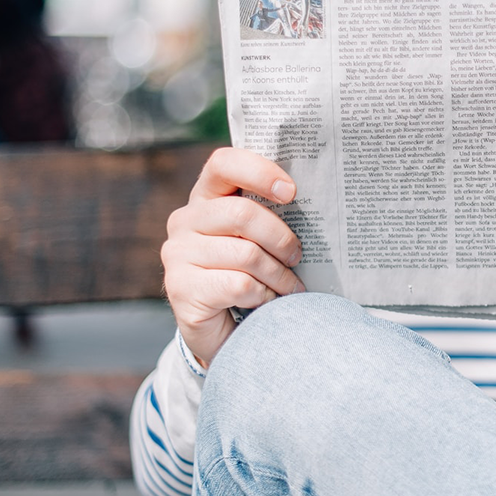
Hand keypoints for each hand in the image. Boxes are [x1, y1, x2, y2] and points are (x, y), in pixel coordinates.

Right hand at [161, 147, 306, 366]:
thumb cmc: (250, 276)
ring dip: (279, 275)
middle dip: (281, 238)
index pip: (224, 163)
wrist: (224, 333)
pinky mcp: (180, 288)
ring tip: (289, 288)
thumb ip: (271, 216)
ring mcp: (177, 254)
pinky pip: (239, 284)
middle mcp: (185, 220)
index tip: (292, 193)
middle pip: (242, 213)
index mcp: (206, 198)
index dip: (259, 172)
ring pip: (246, 254)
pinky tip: (266, 302)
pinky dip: (263, 295)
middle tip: (297, 256)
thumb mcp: (259, 240)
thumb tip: (317, 201)